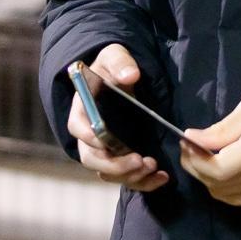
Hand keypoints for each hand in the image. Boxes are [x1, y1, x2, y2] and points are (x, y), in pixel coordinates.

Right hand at [67, 44, 168, 191]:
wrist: (122, 77)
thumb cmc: (114, 67)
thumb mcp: (115, 57)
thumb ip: (120, 63)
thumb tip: (130, 74)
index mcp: (82, 111)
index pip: (78, 129)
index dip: (91, 138)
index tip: (107, 141)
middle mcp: (88, 136)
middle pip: (92, 159)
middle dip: (115, 165)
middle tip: (141, 161)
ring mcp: (105, 150)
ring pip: (109, 173)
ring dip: (131, 176)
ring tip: (154, 168)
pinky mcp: (121, 158)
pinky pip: (127, 177)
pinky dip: (144, 182)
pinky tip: (162, 178)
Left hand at [180, 76, 240, 206]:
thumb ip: (224, 128)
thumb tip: (193, 140)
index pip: (219, 170)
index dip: (196, 160)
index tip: (187, 140)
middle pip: (219, 186)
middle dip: (196, 169)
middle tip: (190, 146)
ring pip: (227, 195)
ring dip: (208, 179)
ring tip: (202, 156)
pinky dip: (223, 187)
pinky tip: (219, 167)